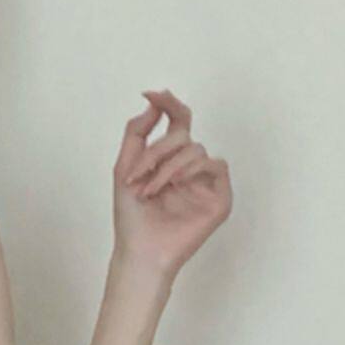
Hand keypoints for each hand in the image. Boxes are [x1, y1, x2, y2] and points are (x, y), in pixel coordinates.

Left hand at [113, 88, 231, 279]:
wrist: (139, 251)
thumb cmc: (132, 217)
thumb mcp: (124, 167)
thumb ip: (137, 131)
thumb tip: (154, 102)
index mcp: (170, 159)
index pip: (178, 121)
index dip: (169, 105)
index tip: (152, 94)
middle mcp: (190, 168)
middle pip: (182, 135)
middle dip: (156, 151)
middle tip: (137, 175)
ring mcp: (206, 183)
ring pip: (196, 150)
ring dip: (169, 166)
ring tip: (151, 189)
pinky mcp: (220, 198)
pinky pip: (217, 165)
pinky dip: (193, 170)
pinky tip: (176, 184)